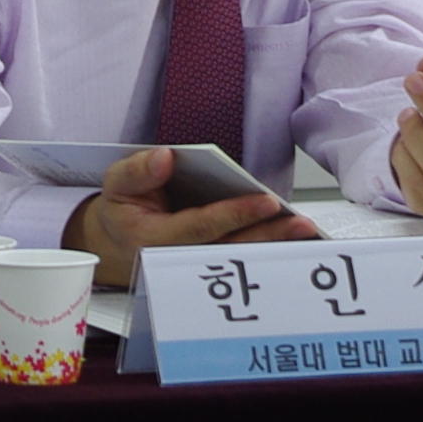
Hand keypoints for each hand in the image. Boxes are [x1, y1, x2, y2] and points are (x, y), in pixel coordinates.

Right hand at [60, 146, 315, 289]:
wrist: (118, 242)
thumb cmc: (123, 210)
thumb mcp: (117, 184)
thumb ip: (138, 171)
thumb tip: (165, 157)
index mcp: (155, 241)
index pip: (201, 227)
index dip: (234, 214)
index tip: (265, 201)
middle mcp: (181, 259)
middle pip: (230, 248)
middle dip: (268, 236)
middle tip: (300, 223)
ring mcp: (198, 264)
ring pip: (240, 256)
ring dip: (275, 245)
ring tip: (305, 230)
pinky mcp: (211, 261)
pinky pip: (243, 256)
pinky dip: (270, 248)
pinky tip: (296, 237)